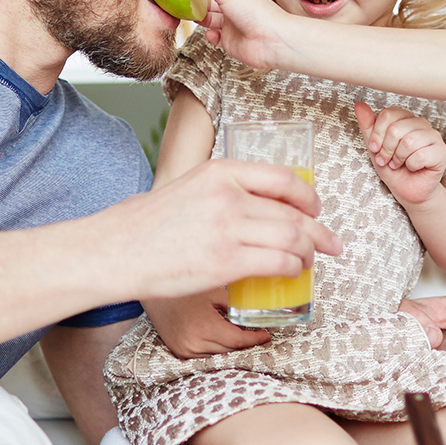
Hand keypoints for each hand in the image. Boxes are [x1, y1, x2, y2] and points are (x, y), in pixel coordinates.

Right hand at [113, 157, 341, 302]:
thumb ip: (220, 191)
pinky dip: (293, 269)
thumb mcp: (186, 187)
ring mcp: (229, 228)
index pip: (282, 178)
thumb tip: (253, 207)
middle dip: (318, 231)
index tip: (315, 208)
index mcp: (219, 171)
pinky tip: (292, 273)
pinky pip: (278, 263)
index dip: (307, 195)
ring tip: (310, 261)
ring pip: (292, 237)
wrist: (114, 250)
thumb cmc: (143, 224)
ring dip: (309, 252)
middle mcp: (228, 195)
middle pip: (293, 211)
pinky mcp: (226, 261)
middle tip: (330, 243)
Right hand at [142, 288, 269, 357]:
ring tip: (246, 340)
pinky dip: (217, 351)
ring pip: (219, 357)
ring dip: (233, 350)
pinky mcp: (178, 353)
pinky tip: (226, 343)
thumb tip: (256, 313)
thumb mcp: (213, 293)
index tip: (267, 334)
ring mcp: (184, 351)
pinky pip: (205, 357)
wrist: (154, 295)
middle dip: (247, 345)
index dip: (255, 339)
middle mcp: (193, 343)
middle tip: (260, 336)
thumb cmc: (185, 289)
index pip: (238, 341)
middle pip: (230, 352)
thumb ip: (234, 306)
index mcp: (204, 326)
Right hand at [165, 0, 291, 70]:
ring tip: (184, 17)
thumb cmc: (258, 13)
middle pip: (203, 1)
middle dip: (189, 2)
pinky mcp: (230, 41)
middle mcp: (231, 3)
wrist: (274, 43)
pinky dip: (209, 36)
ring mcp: (230, 23)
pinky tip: (211, 34)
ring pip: (206, 18)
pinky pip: (213, 37)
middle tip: (171, 1)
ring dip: (196, 18)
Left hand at [355, 102, 445, 206]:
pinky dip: (412, 166)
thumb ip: (368, 126)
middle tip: (387, 160)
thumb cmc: (393, 167)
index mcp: (405, 118)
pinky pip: (421, 156)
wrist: (407, 190)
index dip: (377, 134)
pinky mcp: (441, 152)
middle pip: (397, 128)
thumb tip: (359, 106)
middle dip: (386, 149)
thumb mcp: (375, 147)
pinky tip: (413, 168)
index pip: (388, 114)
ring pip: (409, 142)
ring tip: (399, 164)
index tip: (375, 148)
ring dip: (399, 158)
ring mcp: (434, 136)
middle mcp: (421, 123)